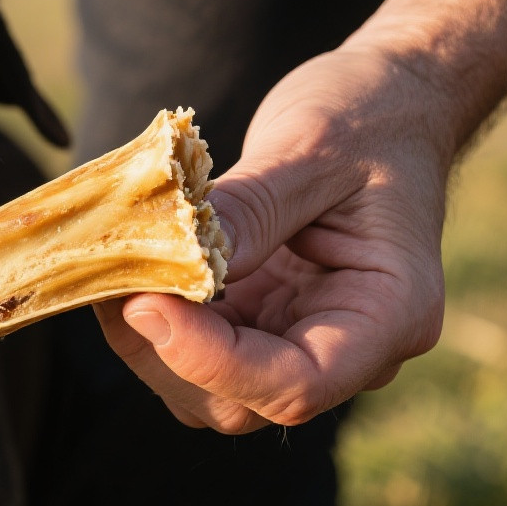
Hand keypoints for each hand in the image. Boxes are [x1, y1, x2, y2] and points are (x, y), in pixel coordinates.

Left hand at [96, 47, 453, 432]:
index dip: (212, 362)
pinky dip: (150, 319)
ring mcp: (296, 339)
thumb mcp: (313, 148)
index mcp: (390, 312)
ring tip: (116, 268)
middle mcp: (348, 346)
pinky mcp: (255, 323)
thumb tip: (178, 261)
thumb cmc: (371, 116)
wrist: (387, 103)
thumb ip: (251, 209)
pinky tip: (127, 268)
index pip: (298, 384)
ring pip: (206, 391)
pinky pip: (194, 351)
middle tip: (116, 280)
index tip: (146, 305)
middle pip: (242, 402)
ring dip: (147, 342)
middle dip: (165, 352)